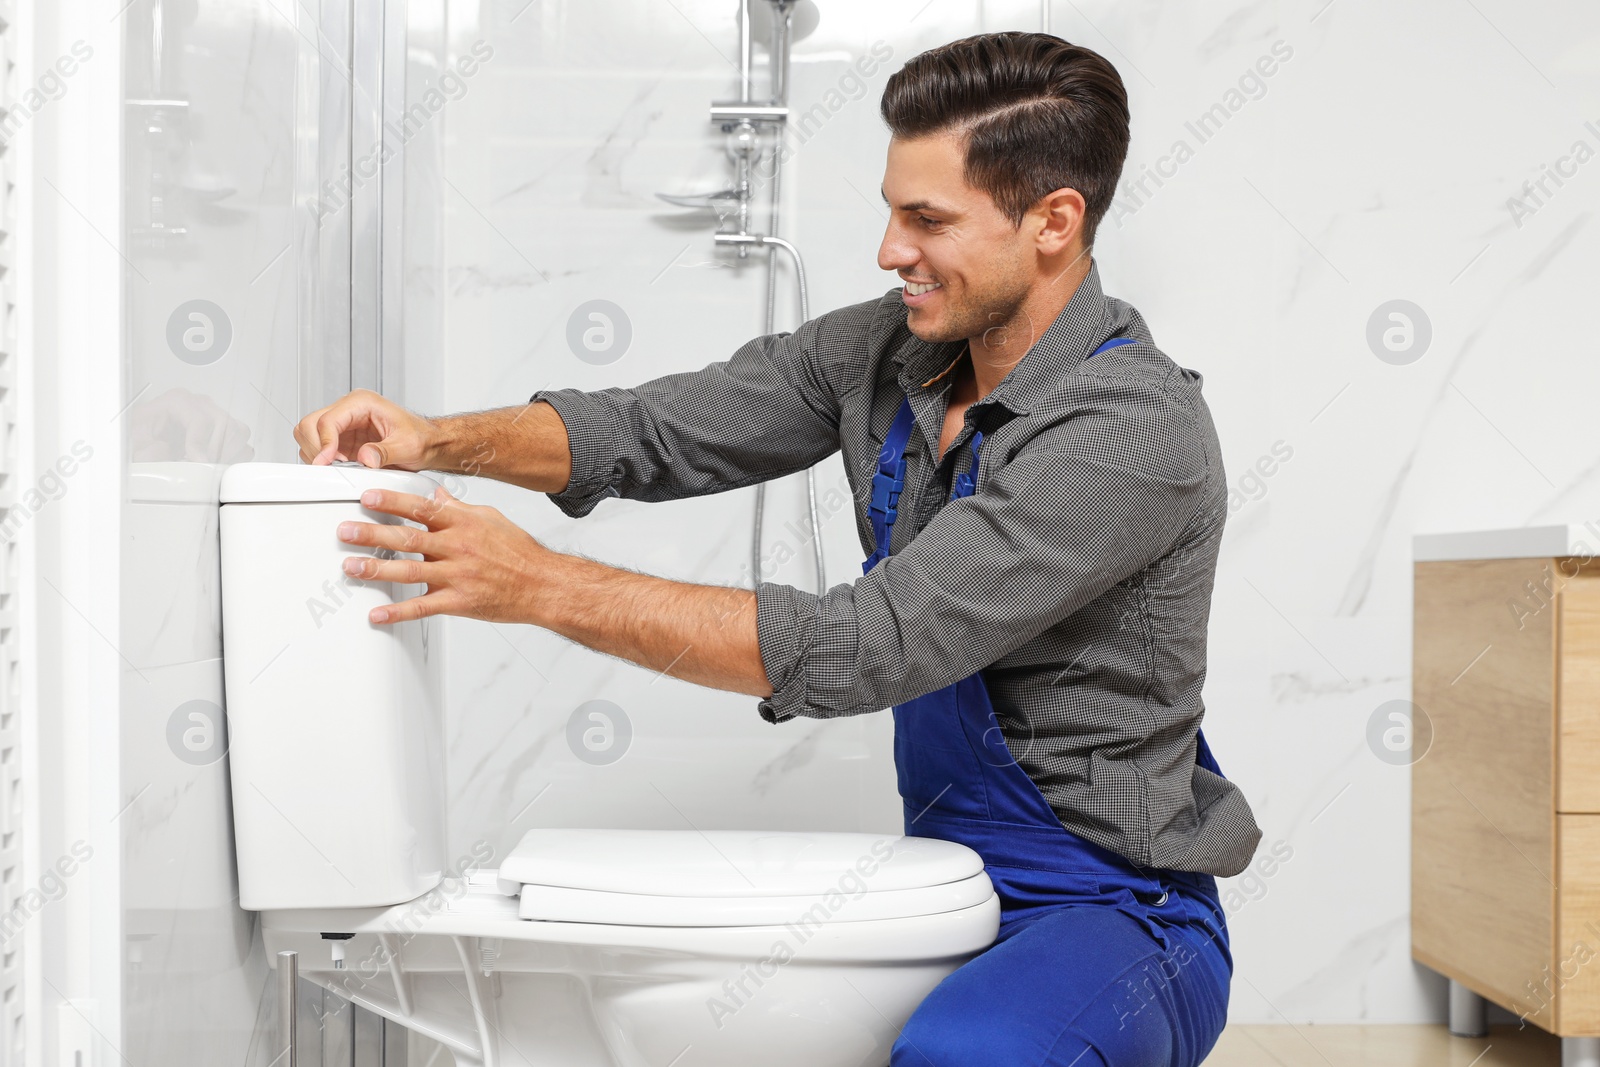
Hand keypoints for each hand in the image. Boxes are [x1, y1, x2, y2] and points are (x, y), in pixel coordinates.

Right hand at [295, 389, 439, 468]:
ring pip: (309, 434)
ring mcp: (344, 424)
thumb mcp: (407, 446)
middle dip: (316, 448)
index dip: (324, 443)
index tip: (327, 462)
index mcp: (362, 402)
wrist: (428, 443)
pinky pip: (320, 448)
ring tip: (340, 467)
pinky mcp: (343, 439)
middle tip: (331, 467)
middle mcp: (349, 410)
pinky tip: (342, 467)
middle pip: (310, 424)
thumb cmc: (420, 438)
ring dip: (318, 454)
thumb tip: (365, 459)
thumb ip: (385, 452)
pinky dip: (324, 459)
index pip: (328, 420)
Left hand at [336, 485, 549, 624]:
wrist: (542, 584)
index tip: (367, 497)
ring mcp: (457, 576)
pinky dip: (398, 613)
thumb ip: (459, 508)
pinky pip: (423, 608)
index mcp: (463, 524)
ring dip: (376, 569)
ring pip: (409, 572)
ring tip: (351, 566)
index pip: (421, 508)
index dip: (392, 502)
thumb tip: (436, 495)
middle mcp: (457, 548)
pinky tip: (377, 614)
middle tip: (346, 531)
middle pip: (407, 539)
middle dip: (372, 534)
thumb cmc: (519, 552)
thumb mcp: (490, 518)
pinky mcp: (459, 602)